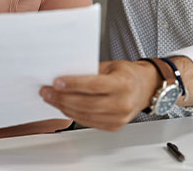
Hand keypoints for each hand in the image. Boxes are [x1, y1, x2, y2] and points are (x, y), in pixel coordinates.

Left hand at [39, 60, 157, 131]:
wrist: (145, 88)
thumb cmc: (127, 75)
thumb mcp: (110, 66)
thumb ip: (89, 71)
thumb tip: (63, 75)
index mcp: (123, 84)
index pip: (94, 85)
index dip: (73, 84)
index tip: (56, 82)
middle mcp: (122, 103)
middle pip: (86, 103)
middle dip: (62, 98)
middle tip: (46, 92)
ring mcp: (119, 118)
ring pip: (85, 115)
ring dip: (64, 107)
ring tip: (51, 99)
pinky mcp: (114, 126)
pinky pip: (88, 122)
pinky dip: (73, 114)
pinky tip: (64, 106)